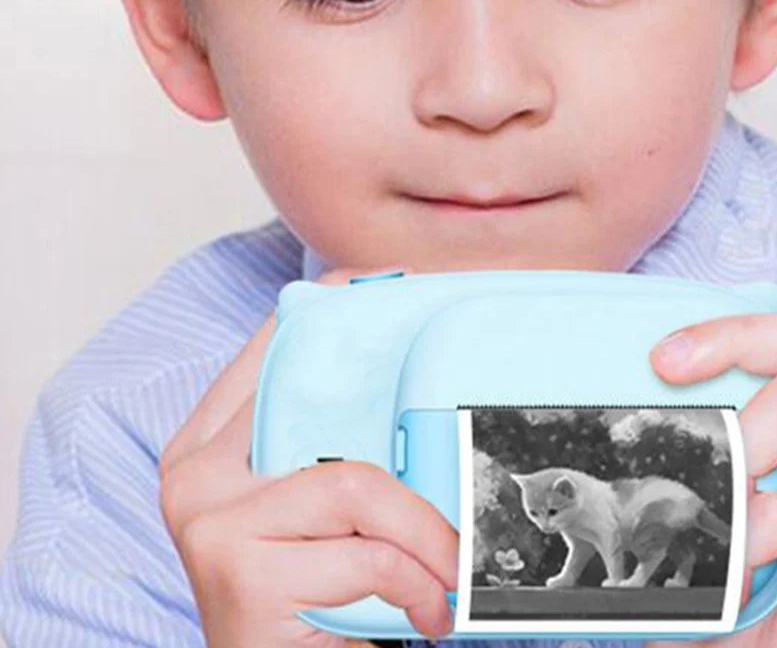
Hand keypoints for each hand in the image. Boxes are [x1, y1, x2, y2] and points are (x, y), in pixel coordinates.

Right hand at [159, 265, 458, 647]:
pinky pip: (370, 556)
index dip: (329, 306)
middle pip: (325, 408)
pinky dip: (419, 585)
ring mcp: (212, 525)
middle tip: (464, 457)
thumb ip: (328, 448)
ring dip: (428, 537)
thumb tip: (405, 379)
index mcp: (204, 446)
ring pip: (360, 485)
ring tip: (452, 572)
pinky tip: (428, 613)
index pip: (267, 347)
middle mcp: (194, 476)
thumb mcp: (310, 514)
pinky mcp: (243, 578)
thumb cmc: (304, 597)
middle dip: (402, 425)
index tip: (392, 283)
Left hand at [645, 303, 776, 647]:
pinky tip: (732, 561)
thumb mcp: (690, 492)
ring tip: (711, 496)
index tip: (659, 354)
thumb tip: (610, 387)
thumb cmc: (720, 582)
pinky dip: (748, 529)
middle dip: (732, 338)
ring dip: (735, 443)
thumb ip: (679, 440)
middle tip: (664, 365)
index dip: (731, 325)